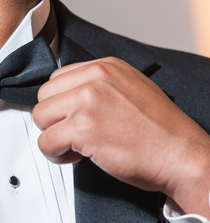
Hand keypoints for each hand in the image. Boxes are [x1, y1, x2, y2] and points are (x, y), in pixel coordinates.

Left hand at [34, 57, 209, 217]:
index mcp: (106, 66)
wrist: (182, 156)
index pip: (57, 79)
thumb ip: (99, 85)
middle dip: (54, 119)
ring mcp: (87, 102)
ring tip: (75, 146)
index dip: (62, 104)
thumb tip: (67, 96)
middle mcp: (95, 79)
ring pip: (40, 117)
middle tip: (74, 135)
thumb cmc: (160, 132)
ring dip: (52, 137)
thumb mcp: (131, 89)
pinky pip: (45, 142)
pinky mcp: (82, 128)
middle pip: (44, 97)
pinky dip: (55, 155)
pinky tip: (76, 157)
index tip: (74, 119)